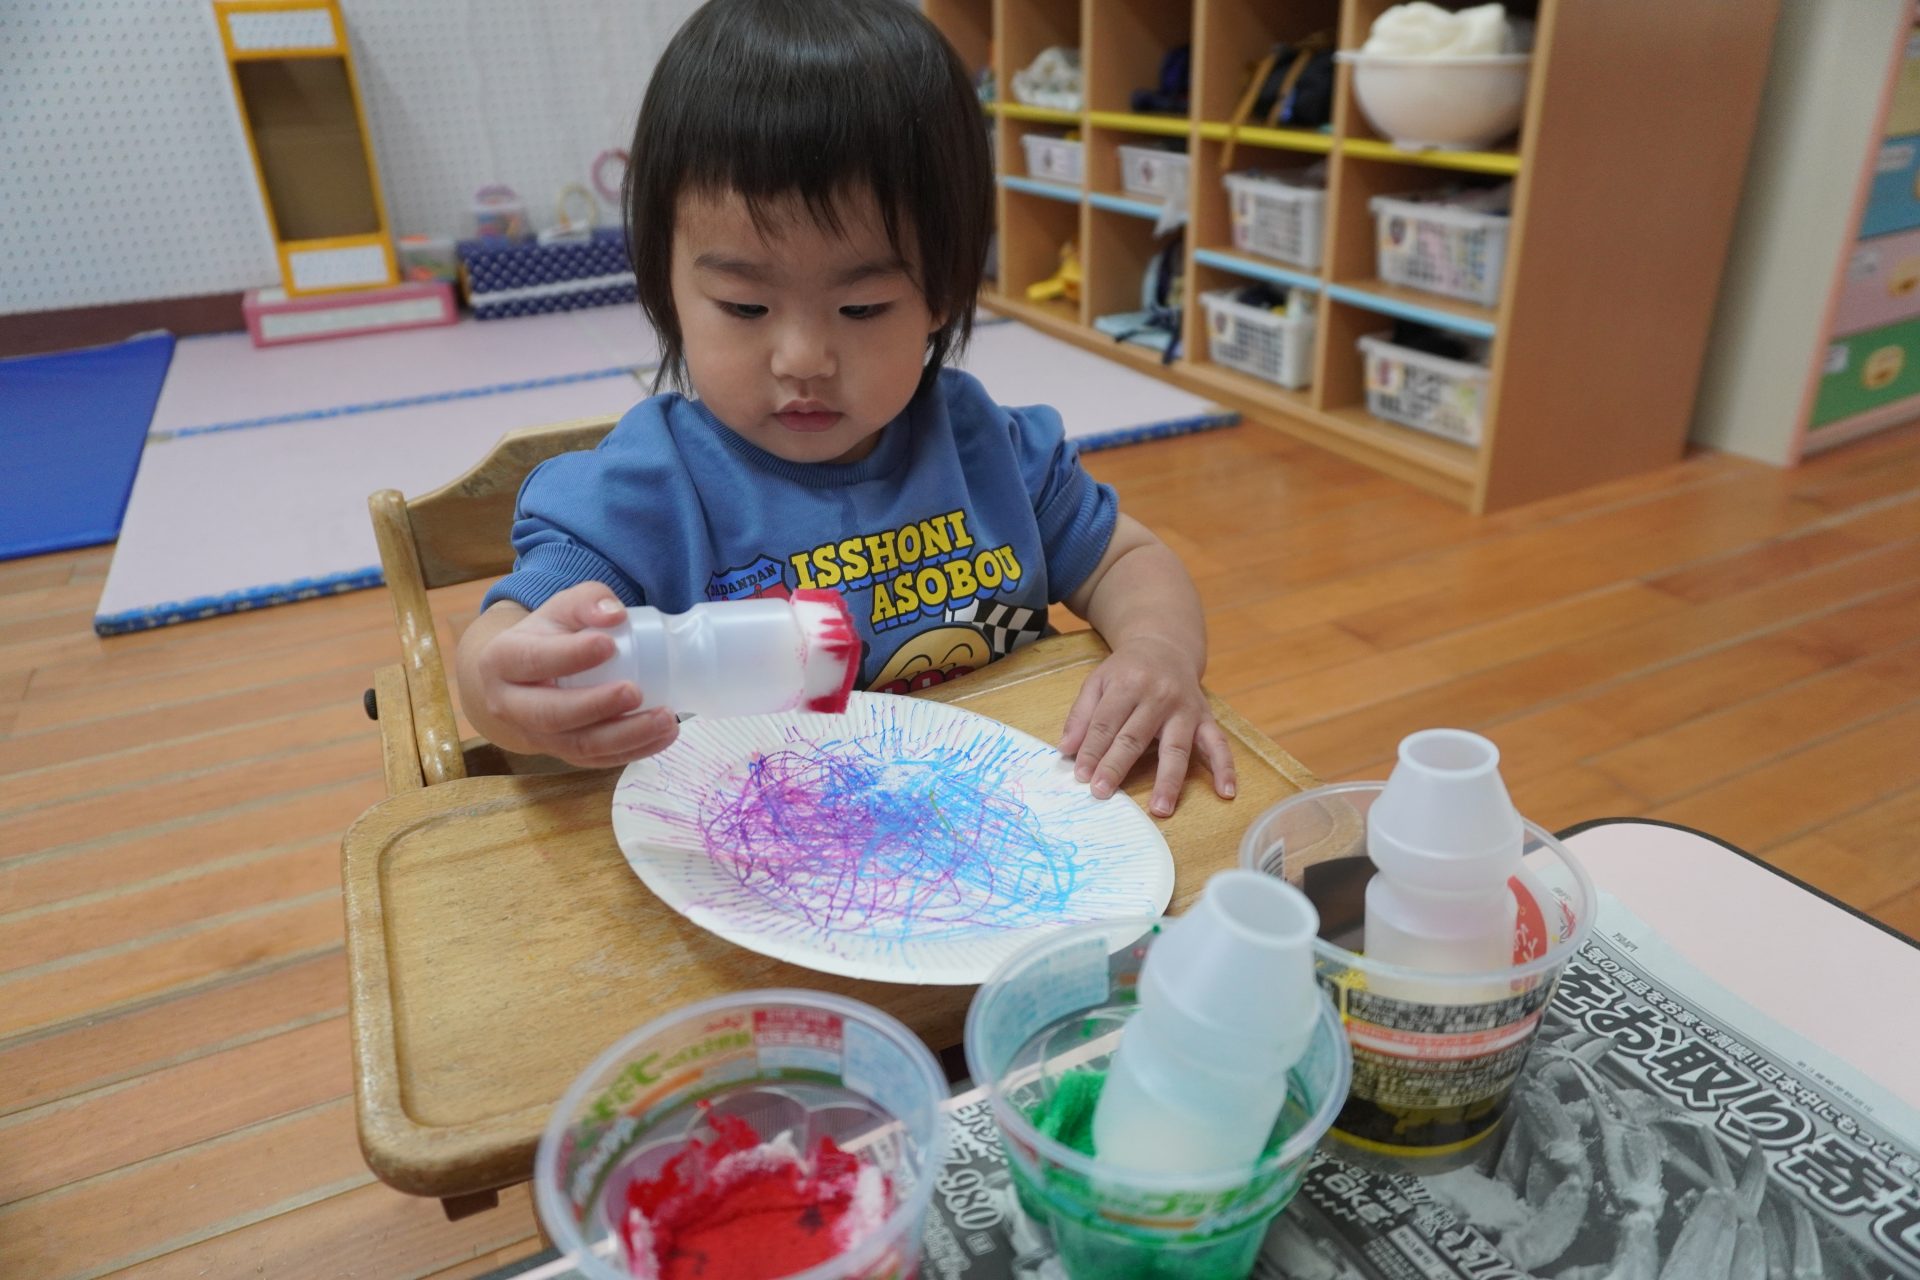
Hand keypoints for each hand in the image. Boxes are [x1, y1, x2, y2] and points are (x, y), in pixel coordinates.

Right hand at [468, 582, 678, 767]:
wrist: (523, 677)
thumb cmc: (548, 636)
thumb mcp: (561, 608)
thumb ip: (588, 600)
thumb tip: (616, 615)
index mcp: (502, 660)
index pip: (533, 660)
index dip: (570, 655)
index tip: (608, 644)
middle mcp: (509, 705)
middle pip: (551, 715)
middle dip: (596, 706)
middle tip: (636, 692)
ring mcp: (535, 736)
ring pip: (577, 747)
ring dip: (625, 737)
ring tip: (666, 719)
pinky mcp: (561, 754)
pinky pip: (596, 761)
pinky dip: (633, 751)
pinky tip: (664, 736)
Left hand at [1058, 636, 1236, 817]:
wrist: (1166, 646)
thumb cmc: (1127, 670)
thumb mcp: (1097, 681)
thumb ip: (1081, 715)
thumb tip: (1066, 749)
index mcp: (1128, 684)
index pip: (1106, 723)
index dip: (1092, 750)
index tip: (1081, 776)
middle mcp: (1158, 696)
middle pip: (1135, 737)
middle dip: (1117, 766)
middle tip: (1102, 792)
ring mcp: (1185, 709)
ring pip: (1176, 748)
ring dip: (1168, 780)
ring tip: (1160, 809)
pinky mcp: (1206, 718)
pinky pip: (1218, 744)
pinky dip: (1225, 768)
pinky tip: (1225, 792)